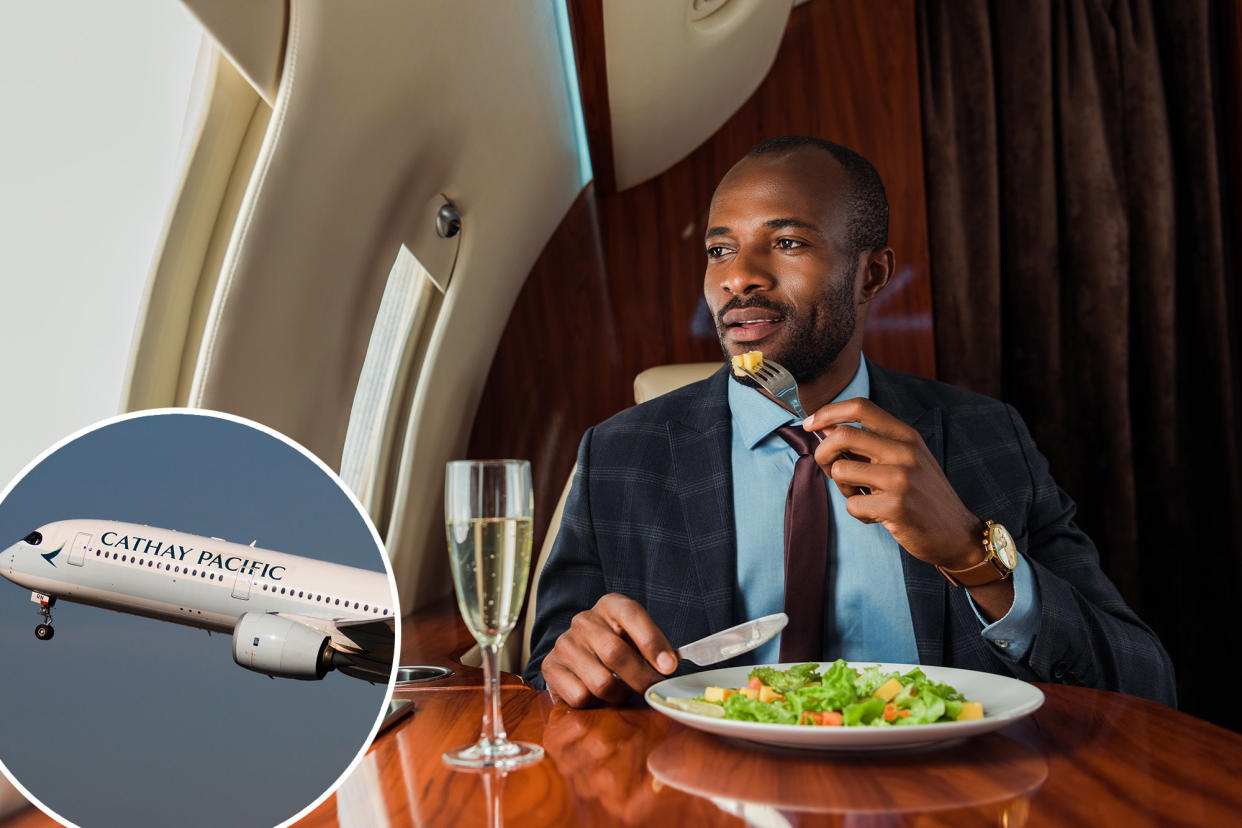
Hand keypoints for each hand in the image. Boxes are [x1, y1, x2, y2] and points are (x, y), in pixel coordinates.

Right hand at [542, 593, 677, 707]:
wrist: (578, 655)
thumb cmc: (617, 646)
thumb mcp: (636, 638)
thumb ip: (653, 649)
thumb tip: (669, 668)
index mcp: (610, 605)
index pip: (631, 615)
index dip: (652, 642)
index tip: (669, 667)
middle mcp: (584, 620)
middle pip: (616, 654)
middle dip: (642, 679)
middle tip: (654, 692)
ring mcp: (565, 643)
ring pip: (601, 682)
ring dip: (619, 695)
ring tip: (622, 692)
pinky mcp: (550, 667)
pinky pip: (581, 697)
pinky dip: (595, 703)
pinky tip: (597, 694)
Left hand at [803, 398, 983, 569]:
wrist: (957, 534)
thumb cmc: (923, 495)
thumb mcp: (905, 460)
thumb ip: (870, 443)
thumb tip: (824, 428)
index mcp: (906, 435)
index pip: (861, 406)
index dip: (828, 411)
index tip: (810, 423)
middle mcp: (905, 451)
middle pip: (842, 435)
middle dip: (823, 453)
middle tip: (829, 468)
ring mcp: (901, 478)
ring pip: (840, 471)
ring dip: (843, 489)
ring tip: (864, 496)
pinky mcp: (896, 506)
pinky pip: (852, 504)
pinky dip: (858, 513)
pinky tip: (878, 516)